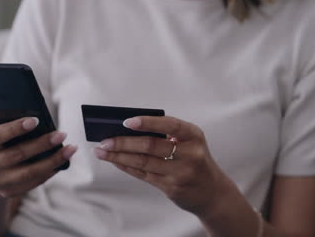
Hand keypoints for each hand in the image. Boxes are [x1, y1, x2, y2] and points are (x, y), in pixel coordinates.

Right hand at [0, 117, 76, 197]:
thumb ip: (11, 125)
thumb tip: (40, 120)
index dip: (15, 128)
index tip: (36, 120)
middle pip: (17, 154)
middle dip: (42, 144)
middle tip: (61, 134)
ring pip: (29, 172)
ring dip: (53, 160)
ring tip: (70, 148)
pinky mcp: (8, 192)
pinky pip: (33, 182)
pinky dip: (50, 171)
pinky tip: (62, 161)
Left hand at [93, 116, 229, 217]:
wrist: (212, 192)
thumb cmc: (195, 160)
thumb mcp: (190, 142)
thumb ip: (167, 134)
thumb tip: (128, 129)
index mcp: (194, 136)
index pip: (170, 125)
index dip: (148, 122)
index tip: (126, 121)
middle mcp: (190, 154)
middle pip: (150, 146)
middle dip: (124, 142)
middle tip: (105, 140)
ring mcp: (180, 173)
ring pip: (143, 162)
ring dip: (118, 156)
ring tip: (102, 151)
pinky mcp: (171, 187)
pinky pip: (143, 175)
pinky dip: (126, 166)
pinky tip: (114, 161)